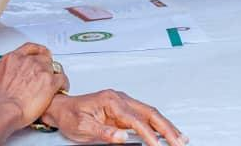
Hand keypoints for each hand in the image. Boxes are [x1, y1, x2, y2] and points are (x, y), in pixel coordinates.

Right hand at [0, 43, 68, 128]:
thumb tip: (4, 79)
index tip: (41, 54)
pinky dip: (63, 84)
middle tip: (45, 77)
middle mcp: (28, 61)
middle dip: (45, 67)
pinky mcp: (50, 82)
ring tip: (54, 84)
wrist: (2, 109)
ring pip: (54, 67)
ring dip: (54, 75)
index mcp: (13, 58)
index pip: (30, 48)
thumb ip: (4, 73)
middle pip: (44, 58)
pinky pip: (62, 79)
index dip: (38, 51)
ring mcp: (40, 70)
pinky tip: (62, 89)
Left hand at [42, 90, 187, 145]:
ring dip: (166, 125)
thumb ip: (104, 133)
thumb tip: (123, 138)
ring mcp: (124, 103)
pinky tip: (166, 131)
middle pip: (150, 112)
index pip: (135, 120)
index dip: (148, 134)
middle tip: (179, 141)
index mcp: (111, 100)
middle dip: (167, 128)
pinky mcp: (124, 109)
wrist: (61, 108)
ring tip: (180, 137)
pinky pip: (145, 116)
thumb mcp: (83, 128)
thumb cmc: (70, 116)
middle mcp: (120, 98)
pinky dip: (158, 124)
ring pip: (151, 113)